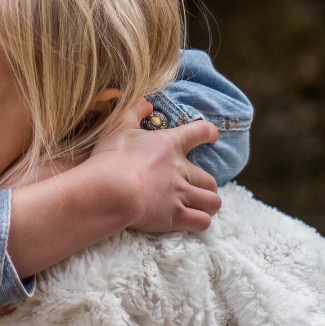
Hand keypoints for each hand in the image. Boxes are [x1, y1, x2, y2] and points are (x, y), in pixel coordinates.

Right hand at [85, 99, 220, 233]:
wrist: (111, 190)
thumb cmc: (113, 158)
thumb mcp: (119, 127)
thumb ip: (134, 111)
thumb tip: (146, 102)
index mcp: (170, 145)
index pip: (198, 132)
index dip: (208, 133)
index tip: (213, 135)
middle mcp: (181, 170)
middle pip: (210, 179)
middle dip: (207, 185)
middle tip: (199, 188)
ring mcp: (181, 194)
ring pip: (212, 202)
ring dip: (209, 205)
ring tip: (202, 207)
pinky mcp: (176, 216)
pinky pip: (202, 222)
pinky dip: (201, 222)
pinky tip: (195, 222)